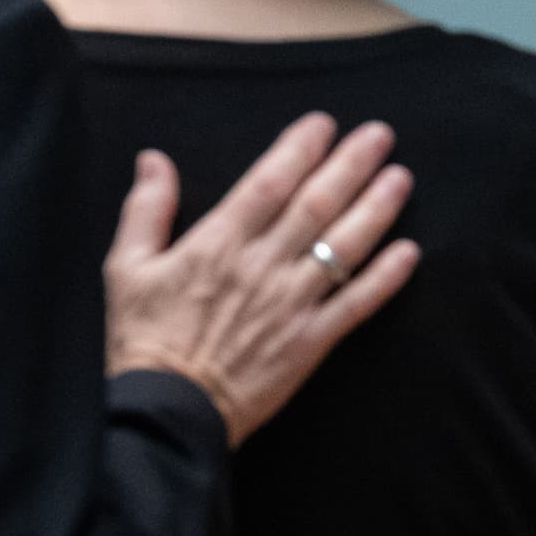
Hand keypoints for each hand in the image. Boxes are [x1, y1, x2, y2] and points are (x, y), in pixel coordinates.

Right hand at [103, 113, 416, 445]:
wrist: (168, 412)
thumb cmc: (142, 340)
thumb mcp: (127, 268)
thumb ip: (146, 210)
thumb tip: (153, 160)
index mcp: (218, 243)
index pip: (268, 182)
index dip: (299, 148)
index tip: (324, 123)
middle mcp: (261, 266)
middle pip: (316, 205)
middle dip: (351, 165)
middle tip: (380, 135)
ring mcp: (290, 304)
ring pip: (342, 247)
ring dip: (375, 209)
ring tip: (400, 178)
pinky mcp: (309, 342)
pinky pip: (356, 304)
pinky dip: (386, 278)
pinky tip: (409, 252)